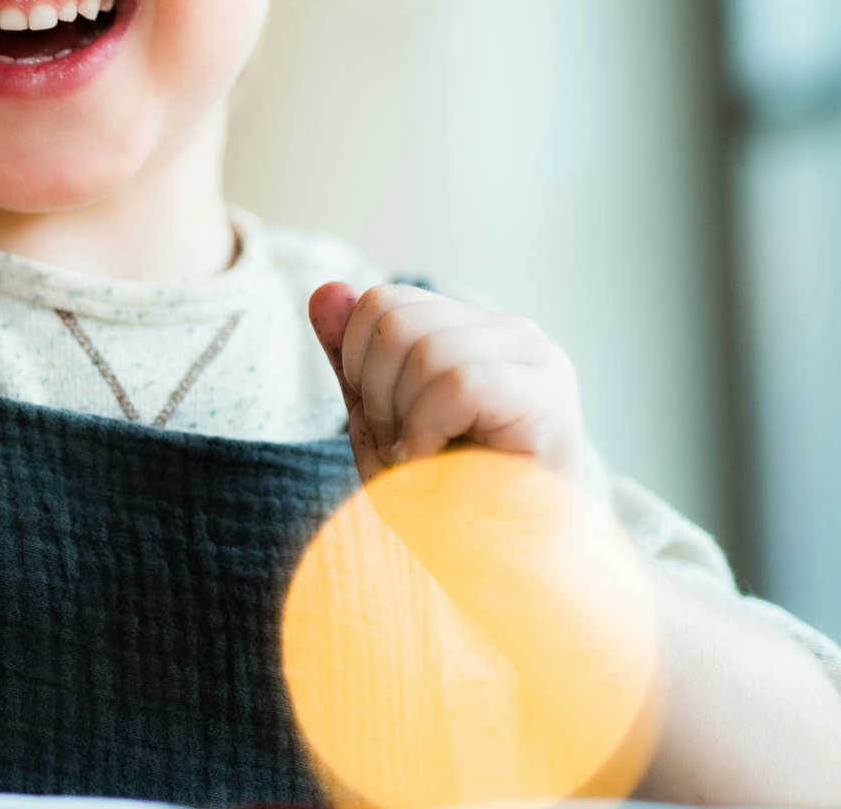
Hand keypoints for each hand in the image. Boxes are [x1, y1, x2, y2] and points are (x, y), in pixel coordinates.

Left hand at [307, 280, 588, 492]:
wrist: (503, 582)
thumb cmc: (447, 510)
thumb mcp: (379, 423)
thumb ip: (353, 359)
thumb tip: (324, 290)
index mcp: (478, 333)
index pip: (384, 301)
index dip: (358, 364)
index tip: (386, 425)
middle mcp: (516, 335)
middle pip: (394, 317)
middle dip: (375, 392)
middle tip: (407, 449)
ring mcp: (539, 361)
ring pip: (421, 347)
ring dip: (403, 419)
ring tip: (430, 462)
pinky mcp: (549, 397)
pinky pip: (456, 382)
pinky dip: (429, 431)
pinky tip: (445, 466)